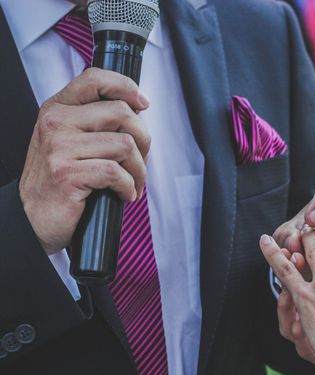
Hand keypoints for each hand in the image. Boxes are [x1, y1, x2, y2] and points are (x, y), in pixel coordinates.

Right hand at [19, 68, 150, 254]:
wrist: (32, 218)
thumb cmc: (61, 180)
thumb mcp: (70, 141)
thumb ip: (94, 122)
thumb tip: (138, 111)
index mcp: (58, 109)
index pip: (94, 79)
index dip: (126, 87)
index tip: (143, 104)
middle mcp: (56, 123)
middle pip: (121, 113)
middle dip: (144, 141)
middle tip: (140, 162)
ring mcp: (59, 148)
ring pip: (125, 145)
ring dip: (139, 170)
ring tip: (133, 183)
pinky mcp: (67, 174)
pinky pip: (116, 172)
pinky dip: (129, 187)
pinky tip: (124, 194)